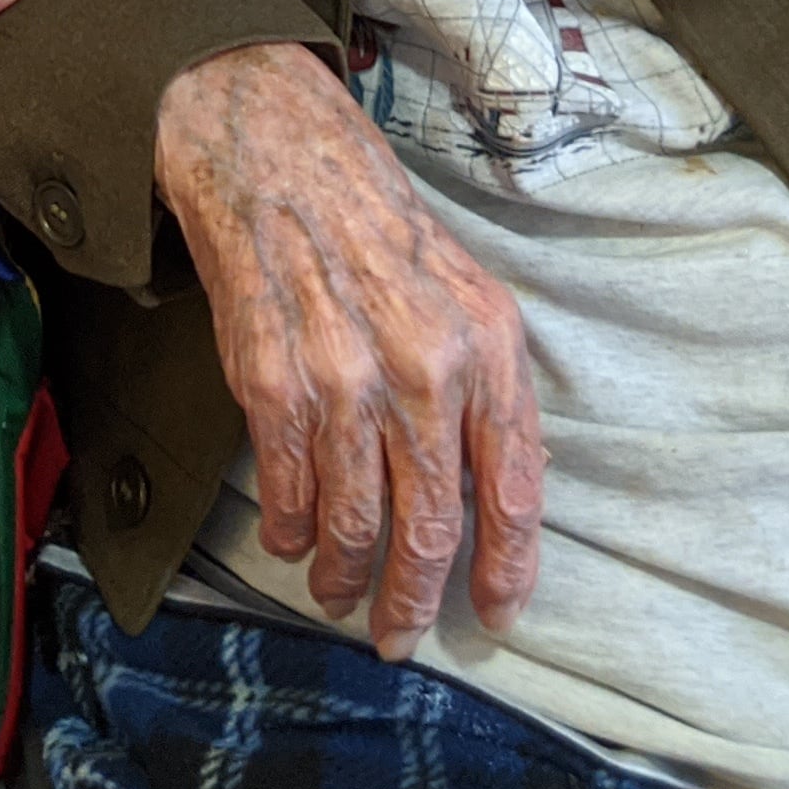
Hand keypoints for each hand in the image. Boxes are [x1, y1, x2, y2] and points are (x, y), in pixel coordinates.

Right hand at [153, 40, 542, 646]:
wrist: (278, 153)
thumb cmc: (375, 224)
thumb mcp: (463, 291)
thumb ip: (483, 387)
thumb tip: (486, 494)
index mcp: (489, 345)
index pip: (513, 487)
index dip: (507, 566)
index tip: (495, 614)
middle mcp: (426, 366)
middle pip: (429, 526)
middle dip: (416, 599)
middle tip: (401, 635)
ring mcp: (346, 376)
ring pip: (356, 520)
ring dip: (345, 575)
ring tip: (337, 594)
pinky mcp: (274, 379)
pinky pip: (288, 486)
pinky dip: (289, 526)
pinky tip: (290, 536)